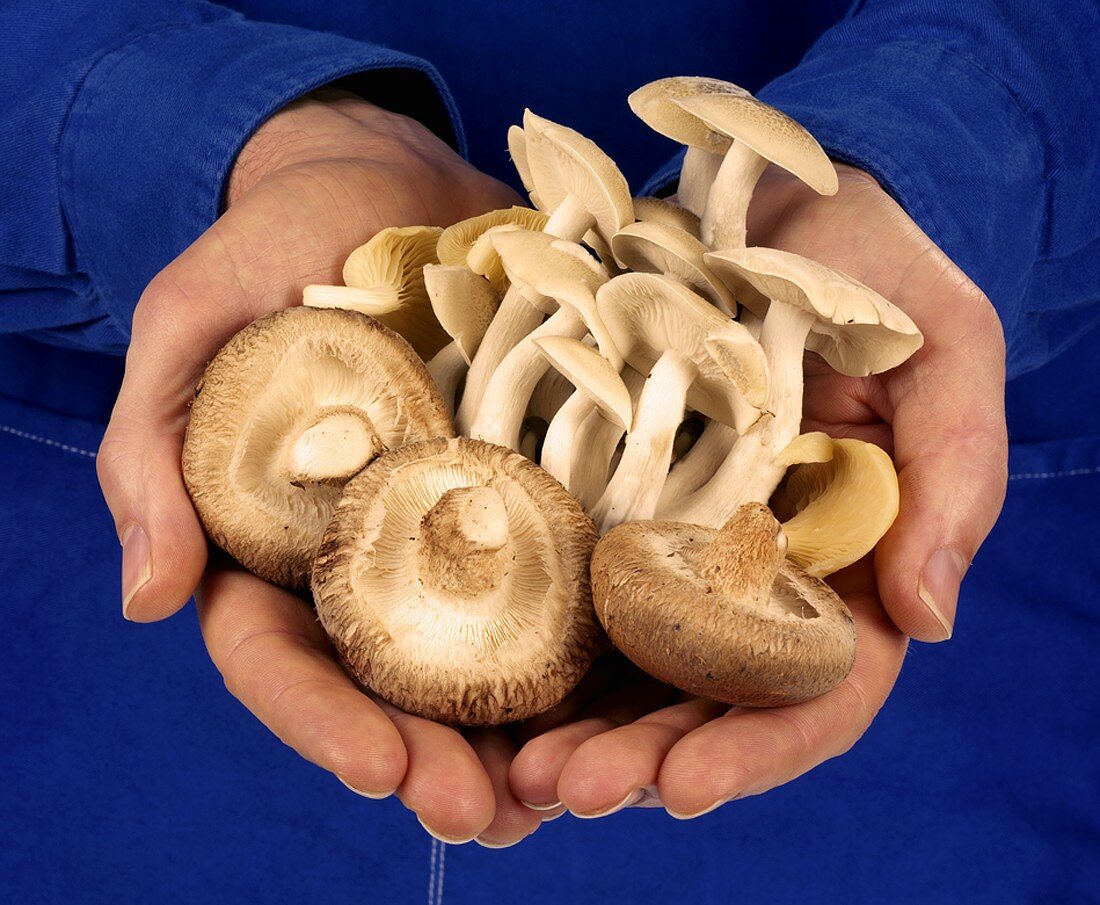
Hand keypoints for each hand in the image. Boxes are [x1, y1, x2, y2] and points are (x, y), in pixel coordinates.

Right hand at [96, 90, 526, 841]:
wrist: (391, 180)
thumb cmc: (277, 241)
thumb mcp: (195, 322)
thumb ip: (156, 448)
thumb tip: (148, 600)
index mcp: (281, 539)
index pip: (283, 654)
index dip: (322, 721)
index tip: (379, 771)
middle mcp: (375, 551)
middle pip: (396, 680)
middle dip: (435, 757)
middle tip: (488, 818)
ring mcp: (466, 522)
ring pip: (490, 651)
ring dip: (528, 735)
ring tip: (577, 792)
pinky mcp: (543, 482)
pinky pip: (572, 569)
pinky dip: (601, 637)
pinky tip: (641, 692)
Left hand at [508, 164, 1007, 817]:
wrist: (767, 199)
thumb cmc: (870, 270)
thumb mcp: (940, 349)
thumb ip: (956, 476)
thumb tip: (929, 620)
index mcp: (844, 559)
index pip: (815, 685)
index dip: (758, 745)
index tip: (683, 786)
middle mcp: (754, 568)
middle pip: (706, 695)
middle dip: (642, 755)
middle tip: (563, 791)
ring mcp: (673, 536)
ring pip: (629, 659)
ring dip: (578, 723)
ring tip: (513, 769)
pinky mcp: (604, 493)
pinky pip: (569, 577)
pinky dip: (538, 638)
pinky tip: (484, 678)